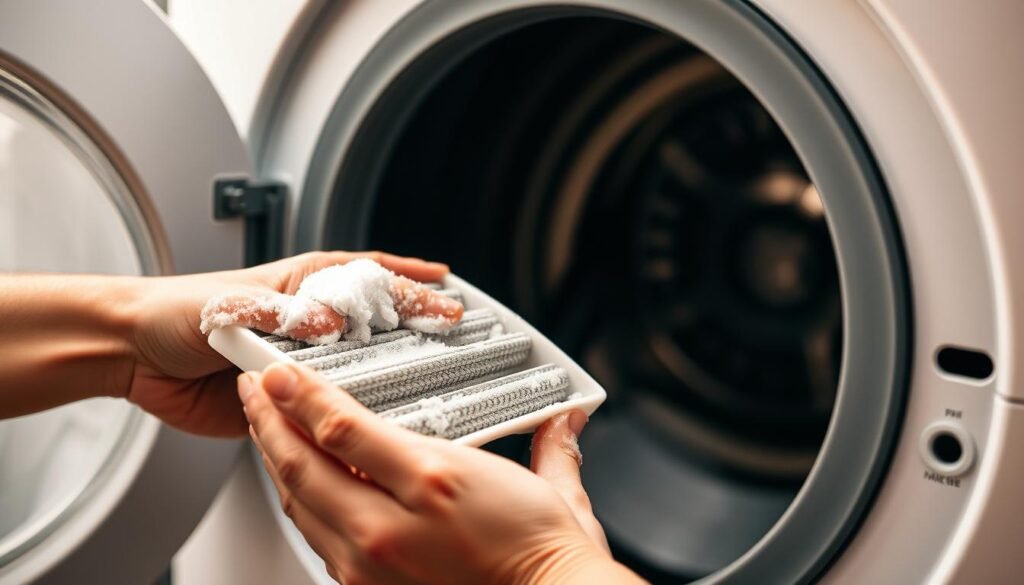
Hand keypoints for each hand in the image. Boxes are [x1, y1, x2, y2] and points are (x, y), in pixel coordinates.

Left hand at [129, 251, 457, 436]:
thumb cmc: (179, 310)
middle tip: (453, 343)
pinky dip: (350, 418)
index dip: (411, 285)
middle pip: (376, 326)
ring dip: (390, 380)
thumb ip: (283, 311)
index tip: (448, 292)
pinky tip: (377, 425)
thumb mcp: (235, 301)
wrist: (134, 356)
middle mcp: (311, 324)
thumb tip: (328, 321)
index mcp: (303, 285)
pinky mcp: (290, 403)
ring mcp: (304, 365)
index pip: (370, 279)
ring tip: (429, 388)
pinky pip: (327, 412)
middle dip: (416, 332)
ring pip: (359, 372)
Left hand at [239, 363, 644, 584]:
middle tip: (254, 389)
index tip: (276, 372)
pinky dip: (299, 501)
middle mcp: (390, 528)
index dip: (299, 394)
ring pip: (299, 502)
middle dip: (268, 421)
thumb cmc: (544, 558)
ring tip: (265, 427)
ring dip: (274, 460)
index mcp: (433, 484)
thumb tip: (565, 420)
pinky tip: (299, 482)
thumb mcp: (549, 490)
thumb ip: (548, 445)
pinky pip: (315, 537)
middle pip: (302, 466)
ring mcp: (371, 565)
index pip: (342, 428)